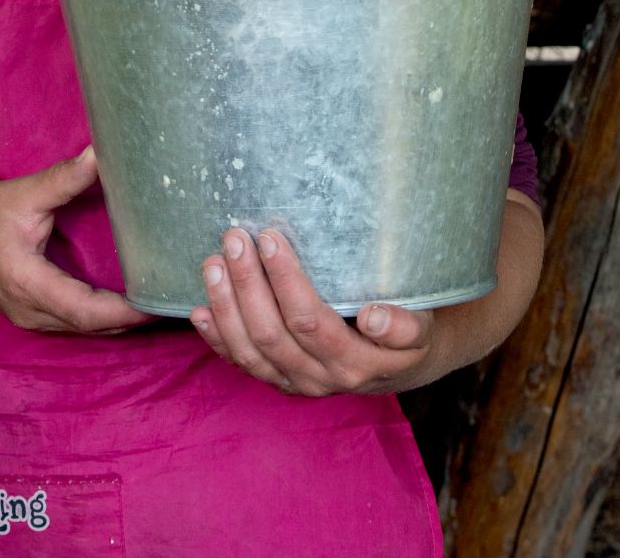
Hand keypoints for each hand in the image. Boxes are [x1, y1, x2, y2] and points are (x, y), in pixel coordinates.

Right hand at [0, 146, 152, 334]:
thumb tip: (101, 154)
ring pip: (87, 330)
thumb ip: (62, 179)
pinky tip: (131, 298)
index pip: (85, 310)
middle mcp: (32, 312)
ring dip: (123, 319)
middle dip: (134, 317)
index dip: (125, 311)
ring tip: (161, 297)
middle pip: (92, 326)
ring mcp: (34, 320)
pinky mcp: (37, 317)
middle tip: (174, 296)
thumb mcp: (20, 195)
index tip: (159, 300)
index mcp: (28, 284)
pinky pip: (78, 324)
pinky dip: (107, 316)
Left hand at [191, 228, 438, 395]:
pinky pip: (240, 364)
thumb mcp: (420, 327)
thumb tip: (374, 316)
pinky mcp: (277, 380)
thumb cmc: (409, 331)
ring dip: (226, 306)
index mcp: (355, 363)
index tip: (271, 238)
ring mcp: (295, 383)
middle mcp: (320, 378)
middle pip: (272, 335)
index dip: (286, 282)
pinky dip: (216, 338)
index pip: (311, 323)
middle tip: (235, 236)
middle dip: (248, 283)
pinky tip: (199, 310)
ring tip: (213, 262)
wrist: (400, 365)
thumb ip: (404, 325)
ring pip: (249, 352)